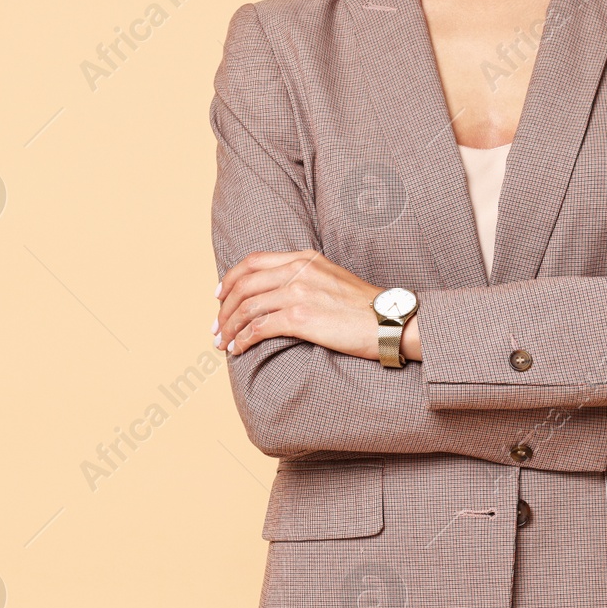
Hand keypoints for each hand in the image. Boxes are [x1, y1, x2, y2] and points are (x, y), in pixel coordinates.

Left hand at [214, 251, 384, 358]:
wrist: (390, 321)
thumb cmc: (364, 308)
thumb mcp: (331, 278)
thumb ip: (304, 278)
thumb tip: (275, 295)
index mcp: (304, 258)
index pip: (253, 262)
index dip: (229, 280)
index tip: (219, 297)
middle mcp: (298, 270)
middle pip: (243, 285)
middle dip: (223, 309)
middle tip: (216, 328)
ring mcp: (299, 292)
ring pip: (247, 308)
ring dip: (229, 328)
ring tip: (223, 344)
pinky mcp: (301, 317)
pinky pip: (259, 327)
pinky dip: (243, 339)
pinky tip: (239, 349)